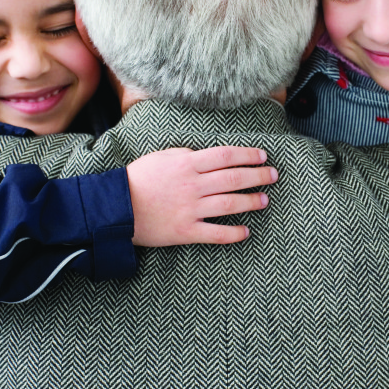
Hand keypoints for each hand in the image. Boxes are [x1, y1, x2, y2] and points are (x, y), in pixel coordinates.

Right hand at [127, 146, 276, 245]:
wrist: (115, 208)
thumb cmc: (137, 179)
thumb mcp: (162, 157)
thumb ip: (186, 155)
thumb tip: (207, 157)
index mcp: (187, 163)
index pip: (226, 156)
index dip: (248, 155)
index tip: (262, 156)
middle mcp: (193, 185)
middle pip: (234, 178)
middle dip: (257, 176)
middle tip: (272, 176)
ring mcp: (191, 209)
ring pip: (230, 204)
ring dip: (251, 201)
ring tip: (264, 200)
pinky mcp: (186, 231)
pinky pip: (216, 233)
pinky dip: (233, 233)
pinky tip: (245, 232)